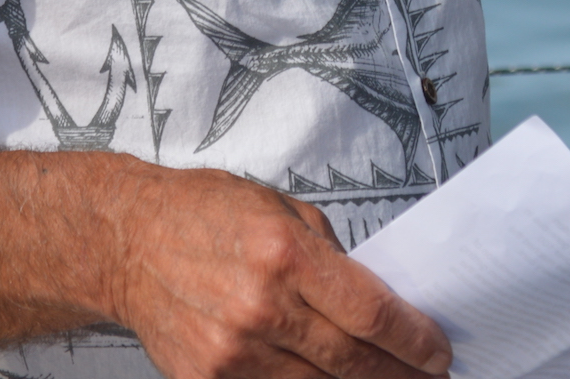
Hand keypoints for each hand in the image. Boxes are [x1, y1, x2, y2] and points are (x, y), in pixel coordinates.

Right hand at [104, 161, 450, 378]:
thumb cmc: (204, 212)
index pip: (371, 314)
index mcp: (285, 253)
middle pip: (353, 363)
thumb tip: (374, 301)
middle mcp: (261, 308)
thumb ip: (327, 256)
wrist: (129, 241)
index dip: (415, 341)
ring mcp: (232, 354)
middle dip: (400, 376)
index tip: (440, 353)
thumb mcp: (278, 207)